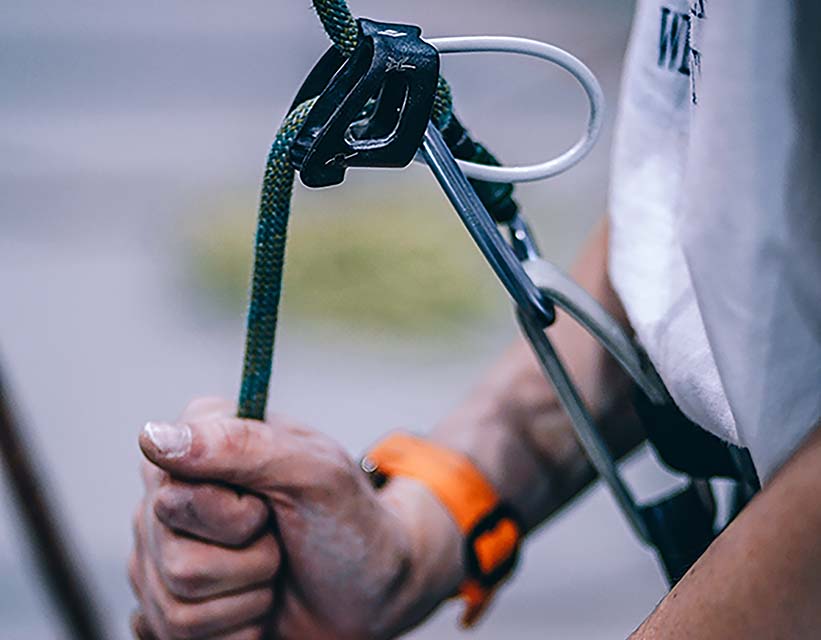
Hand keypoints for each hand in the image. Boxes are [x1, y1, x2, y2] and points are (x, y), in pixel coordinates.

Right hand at [130, 397, 461, 639]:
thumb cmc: (349, 522)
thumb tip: (154, 438)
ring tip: (274, 573)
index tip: (271, 508)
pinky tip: (255, 606)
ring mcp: (162, 548)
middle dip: (249, 564)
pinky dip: (233, 632)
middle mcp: (171, 490)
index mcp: (202, 439)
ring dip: (246, 600)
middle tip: (281, 541)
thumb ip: (241, 445)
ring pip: (174, 606)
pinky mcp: (166, 600)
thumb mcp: (316, 472)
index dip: (235, 517)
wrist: (371, 589)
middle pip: (171, 559)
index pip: (174, 495)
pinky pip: (173, 637)